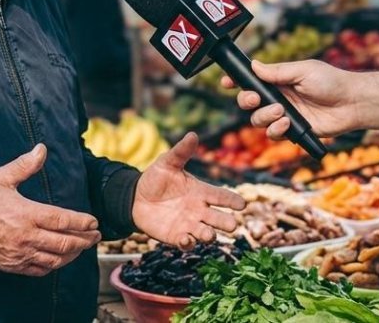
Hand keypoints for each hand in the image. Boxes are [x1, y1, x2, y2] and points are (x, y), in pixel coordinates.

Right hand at [0, 144, 100, 276]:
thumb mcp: (1, 178)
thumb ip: (24, 165)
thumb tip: (41, 149)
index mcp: (27, 214)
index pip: (62, 220)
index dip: (81, 222)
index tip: (94, 222)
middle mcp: (26, 237)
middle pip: (64, 243)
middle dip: (84, 240)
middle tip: (95, 236)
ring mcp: (20, 254)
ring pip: (55, 260)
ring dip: (72, 255)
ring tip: (82, 248)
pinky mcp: (13, 265)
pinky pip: (39, 270)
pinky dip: (54, 266)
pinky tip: (60, 260)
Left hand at [132, 132, 244, 250]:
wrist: (136, 197)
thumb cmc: (156, 178)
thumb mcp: (167, 162)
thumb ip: (181, 152)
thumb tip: (193, 134)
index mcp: (201, 191)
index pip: (222, 196)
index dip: (233, 200)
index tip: (242, 204)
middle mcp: (199, 210)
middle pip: (219, 219)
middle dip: (227, 223)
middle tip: (232, 225)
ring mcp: (189, 225)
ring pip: (206, 233)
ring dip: (209, 235)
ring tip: (209, 234)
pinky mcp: (177, 236)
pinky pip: (187, 243)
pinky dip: (188, 242)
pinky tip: (185, 239)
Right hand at [221, 59, 378, 138]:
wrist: (352, 103)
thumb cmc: (331, 81)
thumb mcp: (303, 70)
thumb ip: (277, 71)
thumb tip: (254, 65)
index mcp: (277, 80)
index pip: (251, 80)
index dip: (236, 82)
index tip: (226, 82)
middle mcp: (277, 97)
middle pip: (248, 102)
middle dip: (246, 101)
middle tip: (255, 99)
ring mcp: (283, 115)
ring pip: (257, 120)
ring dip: (264, 116)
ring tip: (280, 112)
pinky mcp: (292, 130)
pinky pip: (272, 134)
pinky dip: (276, 130)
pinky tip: (287, 124)